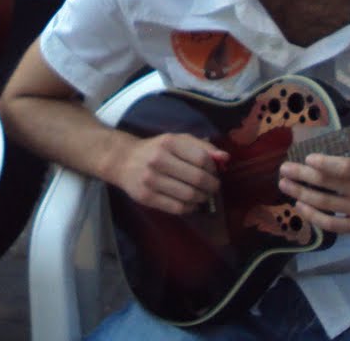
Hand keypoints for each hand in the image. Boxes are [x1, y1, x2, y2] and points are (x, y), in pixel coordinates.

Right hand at [108, 133, 226, 214]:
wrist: (123, 160)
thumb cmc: (156, 149)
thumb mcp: (177, 140)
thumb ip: (202, 146)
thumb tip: (225, 157)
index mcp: (168, 143)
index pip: (202, 159)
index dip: (213, 169)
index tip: (214, 172)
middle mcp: (158, 160)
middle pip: (197, 179)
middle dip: (211, 186)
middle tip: (213, 187)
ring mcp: (150, 180)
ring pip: (188, 196)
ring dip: (202, 198)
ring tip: (202, 195)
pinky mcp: (146, 197)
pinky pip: (177, 208)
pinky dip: (190, 208)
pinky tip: (191, 203)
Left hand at [278, 150, 349, 236]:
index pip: (347, 166)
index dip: (326, 163)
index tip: (307, 156)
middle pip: (330, 184)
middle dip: (303, 176)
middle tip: (283, 169)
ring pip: (328, 204)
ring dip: (302, 195)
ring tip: (285, 186)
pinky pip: (335, 224)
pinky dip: (316, 218)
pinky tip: (301, 209)